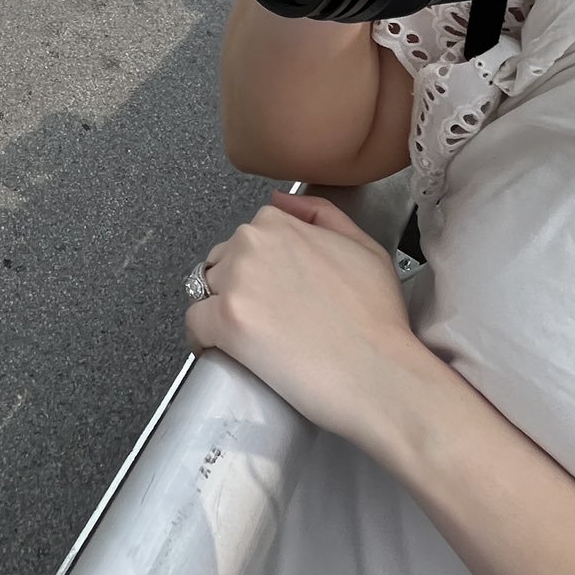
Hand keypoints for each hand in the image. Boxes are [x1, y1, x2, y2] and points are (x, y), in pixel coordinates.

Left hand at [185, 192, 427, 446]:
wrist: (380, 373)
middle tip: (269, 320)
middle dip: (237, 286)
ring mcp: (235, 282)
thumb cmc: (378, 317)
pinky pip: (195, 324)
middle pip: (222, 263)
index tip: (275, 293)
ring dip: (220, 309)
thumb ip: (318, 214)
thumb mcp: (362, 246)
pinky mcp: (225, 321)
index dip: (259, 269)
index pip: (246, 240)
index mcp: (277, 223)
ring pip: (205, 290)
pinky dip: (204, 339)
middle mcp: (250, 244)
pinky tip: (226, 353)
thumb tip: (278, 201)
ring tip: (254, 339)